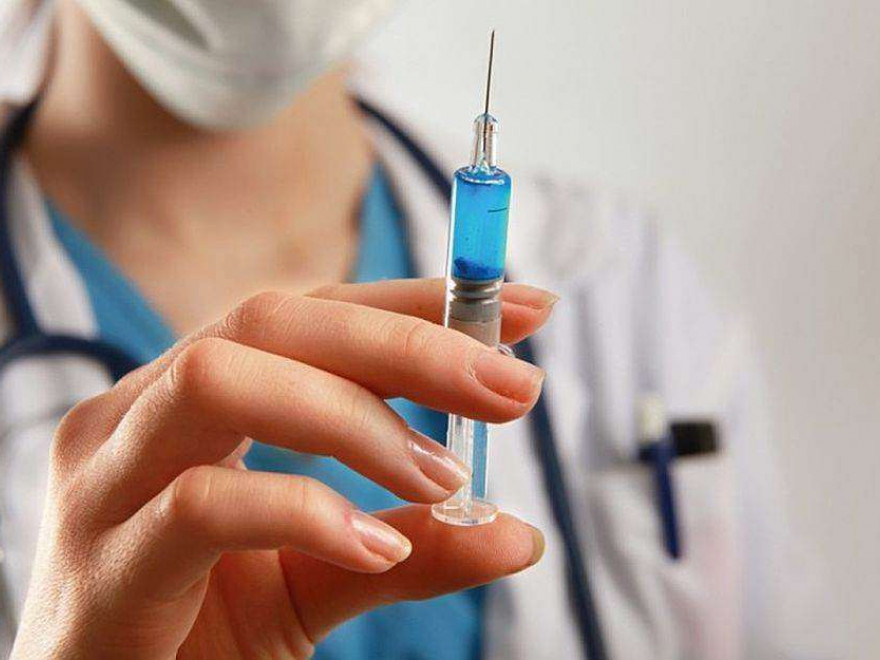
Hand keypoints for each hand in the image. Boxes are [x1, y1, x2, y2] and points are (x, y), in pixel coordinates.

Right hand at [11, 278, 556, 658]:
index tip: (523, 309)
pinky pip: (205, 505)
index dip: (415, 303)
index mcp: (188, 397)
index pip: (309, 315)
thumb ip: (409, 550)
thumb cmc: (200, 637)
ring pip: (224, 379)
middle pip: (271, 321)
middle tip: (513, 387)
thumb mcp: (319, 579)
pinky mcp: (102, 565)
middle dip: (405, 343)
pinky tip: (377, 543)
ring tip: (444, 473)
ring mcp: (107, 481)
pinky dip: (308, 511)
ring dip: (356, 418)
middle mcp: (135, 413)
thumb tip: (519, 533)